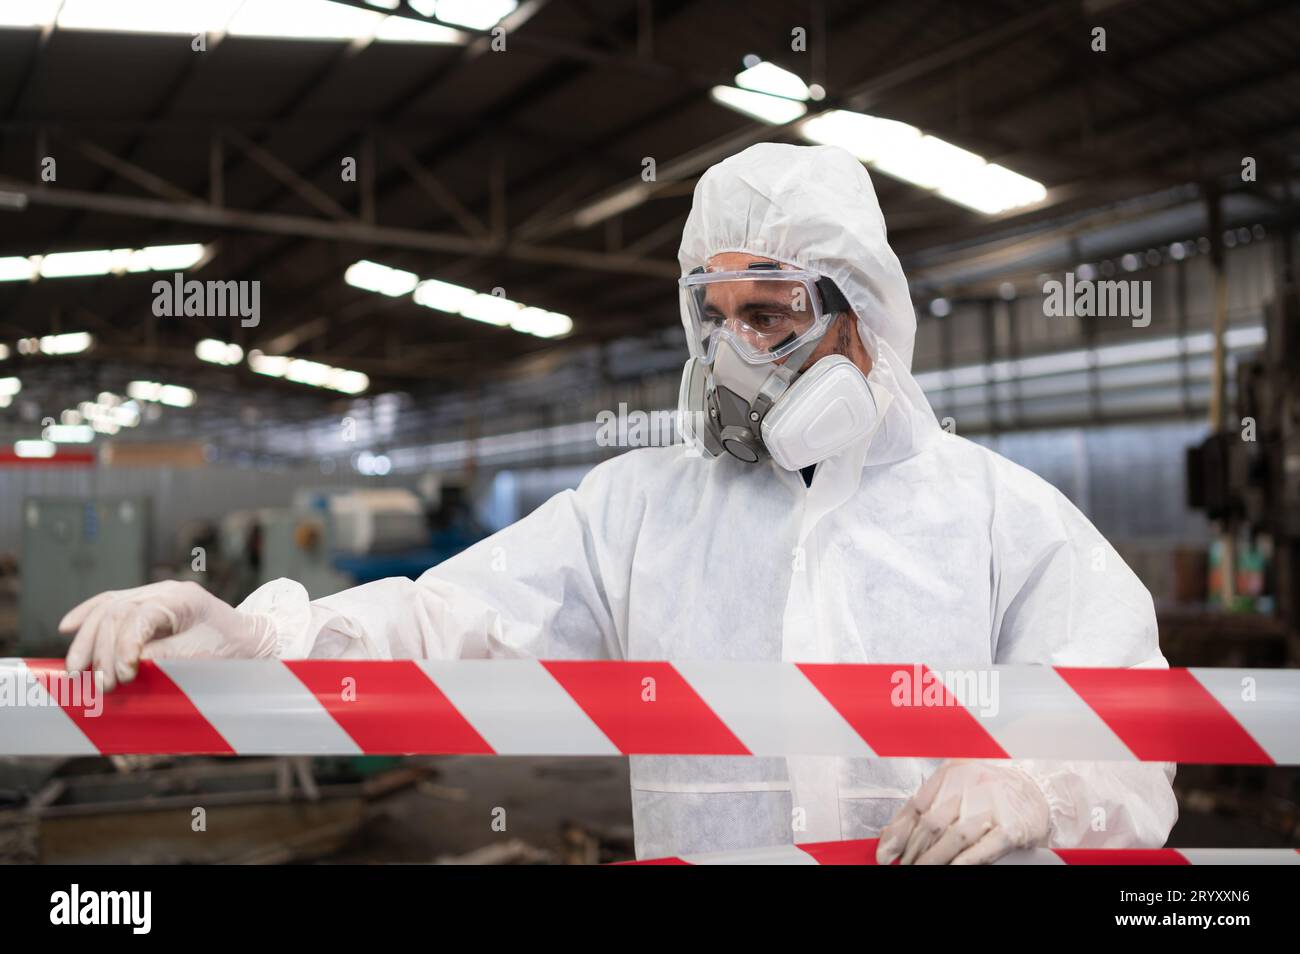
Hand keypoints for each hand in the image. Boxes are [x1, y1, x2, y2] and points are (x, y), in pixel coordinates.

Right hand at [61, 580, 277, 690]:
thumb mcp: (202, 656)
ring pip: (107, 609)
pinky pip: (109, 606)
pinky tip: (68, 629)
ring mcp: (153, 596)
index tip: (122, 676)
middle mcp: (164, 591)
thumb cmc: (231, 650)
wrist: (251, 641)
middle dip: (100, 649)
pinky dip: (88, 618)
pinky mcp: (146, 607)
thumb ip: (164, 657)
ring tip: (79, 672)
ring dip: (88, 640)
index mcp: (182, 598)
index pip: (139, 615)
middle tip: (99, 684)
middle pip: (115, 611)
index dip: (124, 646)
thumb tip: (125, 664)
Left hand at [876, 760, 1049, 864]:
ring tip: (920, 870)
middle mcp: (970, 784)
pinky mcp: (1011, 827)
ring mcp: (992, 805)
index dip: (897, 834)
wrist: (1038, 790)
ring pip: (953, 836)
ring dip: (933, 860)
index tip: (886, 854)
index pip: (916, 806)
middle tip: (905, 866)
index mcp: (952, 772)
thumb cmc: (993, 791)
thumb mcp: (956, 788)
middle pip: (931, 822)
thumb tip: (890, 836)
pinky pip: (983, 848)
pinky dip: (963, 862)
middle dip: (913, 851)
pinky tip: (951, 868)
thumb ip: (924, 807)